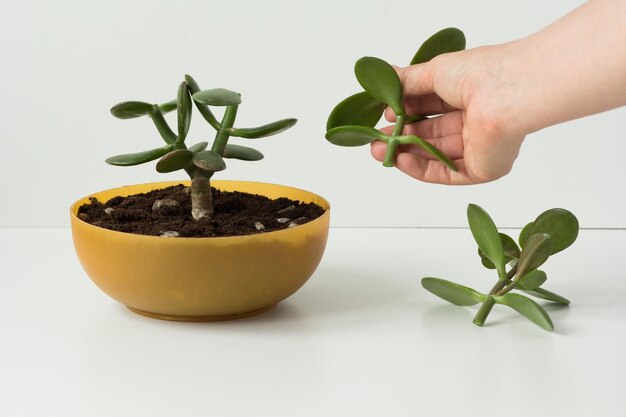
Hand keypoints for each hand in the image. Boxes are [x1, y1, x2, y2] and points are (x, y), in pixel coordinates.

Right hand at [371, 45, 526, 184]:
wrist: (504, 95)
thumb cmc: (478, 75)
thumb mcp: (433, 71)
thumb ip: (408, 80)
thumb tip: (388, 76)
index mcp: (471, 95)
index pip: (434, 108)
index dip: (408, 112)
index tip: (385, 115)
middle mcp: (477, 122)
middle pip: (433, 135)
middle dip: (402, 136)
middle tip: (376, 138)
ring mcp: (480, 147)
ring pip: (436, 155)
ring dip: (406, 153)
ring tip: (378, 150)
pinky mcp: (482, 169)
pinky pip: (447, 172)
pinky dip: (421, 168)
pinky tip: (401, 160)